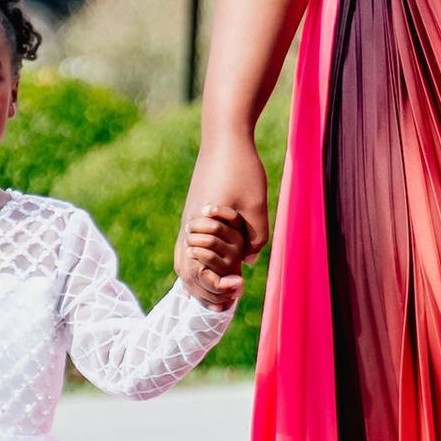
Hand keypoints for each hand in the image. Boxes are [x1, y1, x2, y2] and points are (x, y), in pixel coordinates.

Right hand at [178, 133, 269, 295]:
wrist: (225, 138)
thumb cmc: (242, 170)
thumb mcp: (257, 207)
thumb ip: (255, 238)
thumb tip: (248, 264)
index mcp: (201, 228)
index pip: (198, 273)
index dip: (216, 287)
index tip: (237, 289)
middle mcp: (189, 227)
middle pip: (186, 273)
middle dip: (206, 291)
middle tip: (229, 301)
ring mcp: (188, 220)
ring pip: (184, 262)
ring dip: (200, 280)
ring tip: (222, 292)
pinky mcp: (193, 214)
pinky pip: (188, 248)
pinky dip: (198, 264)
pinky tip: (214, 269)